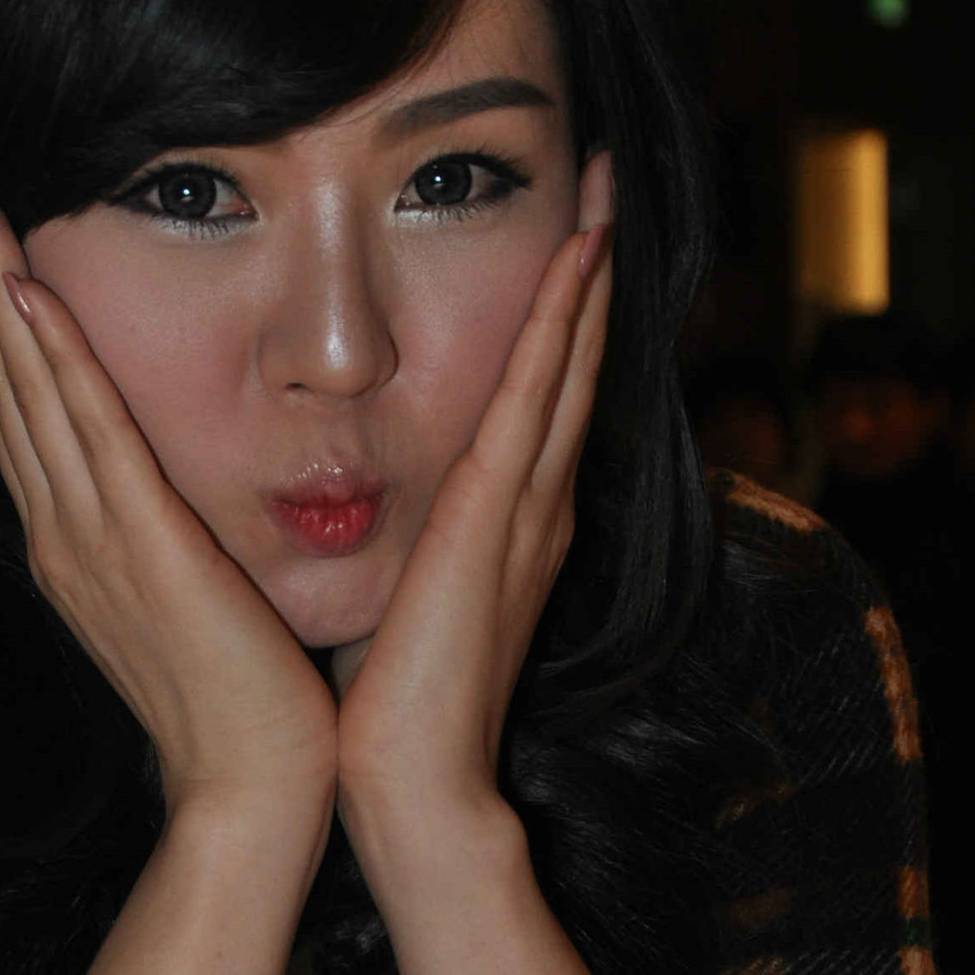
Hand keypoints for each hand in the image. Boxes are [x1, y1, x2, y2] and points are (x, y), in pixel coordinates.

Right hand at [0, 172, 338, 824]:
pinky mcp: (138, 545)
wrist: (248, 789)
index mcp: (70, 536)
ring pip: (26, 386)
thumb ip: (154, 527)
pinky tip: (24, 288)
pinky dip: (50, 357)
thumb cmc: (235, 697)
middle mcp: (61, 527)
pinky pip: (88, 432)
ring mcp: (90, 536)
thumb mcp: (180, 589)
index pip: (15, 399)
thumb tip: (150, 481)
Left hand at [335, 177, 612, 855]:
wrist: (409, 787)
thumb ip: (410, 556)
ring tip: (602, 194)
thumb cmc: (391, 714)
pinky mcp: (496, 517)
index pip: (539, 408)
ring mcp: (525, 513)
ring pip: (565, 370)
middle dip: (587, 283)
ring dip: (585, 282)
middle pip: (570, 372)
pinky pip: (535, 398)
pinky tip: (576, 260)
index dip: (557, 328)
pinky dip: (559, 327)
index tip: (563, 247)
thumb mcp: (403, 605)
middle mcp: (532, 513)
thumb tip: (372, 517)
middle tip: (603, 187)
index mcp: (507, 532)